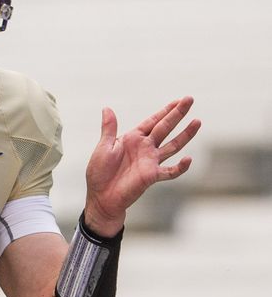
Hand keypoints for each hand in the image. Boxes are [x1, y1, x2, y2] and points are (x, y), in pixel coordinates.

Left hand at [84, 97, 200, 235]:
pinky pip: (170, 171)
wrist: (101, 196)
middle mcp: (145, 147)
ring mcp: (151, 161)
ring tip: (197, 121)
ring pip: (173, 146)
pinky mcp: (152, 176)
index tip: (178, 100)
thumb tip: (107, 108)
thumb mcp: (103, 147)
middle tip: (190, 99)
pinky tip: (188, 159)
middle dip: (177, 114)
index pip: (153, 121)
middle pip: (165, 128)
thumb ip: (109, 128)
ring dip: (185, 135)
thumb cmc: (99, 172)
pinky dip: (180, 167)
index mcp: (133, 138)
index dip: (165, 110)